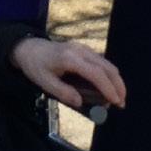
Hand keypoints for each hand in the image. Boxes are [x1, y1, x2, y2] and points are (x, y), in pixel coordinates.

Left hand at [10, 37, 125, 109]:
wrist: (29, 47)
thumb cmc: (35, 66)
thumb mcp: (44, 82)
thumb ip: (62, 92)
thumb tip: (80, 102)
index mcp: (70, 59)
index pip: (96, 73)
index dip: (108, 88)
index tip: (116, 101)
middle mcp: (80, 51)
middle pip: (107, 67)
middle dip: (117, 86)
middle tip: (121, 103)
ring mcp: (83, 48)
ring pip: (106, 64)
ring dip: (115, 80)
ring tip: (117, 98)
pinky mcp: (84, 49)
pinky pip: (101, 62)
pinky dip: (108, 75)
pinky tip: (108, 87)